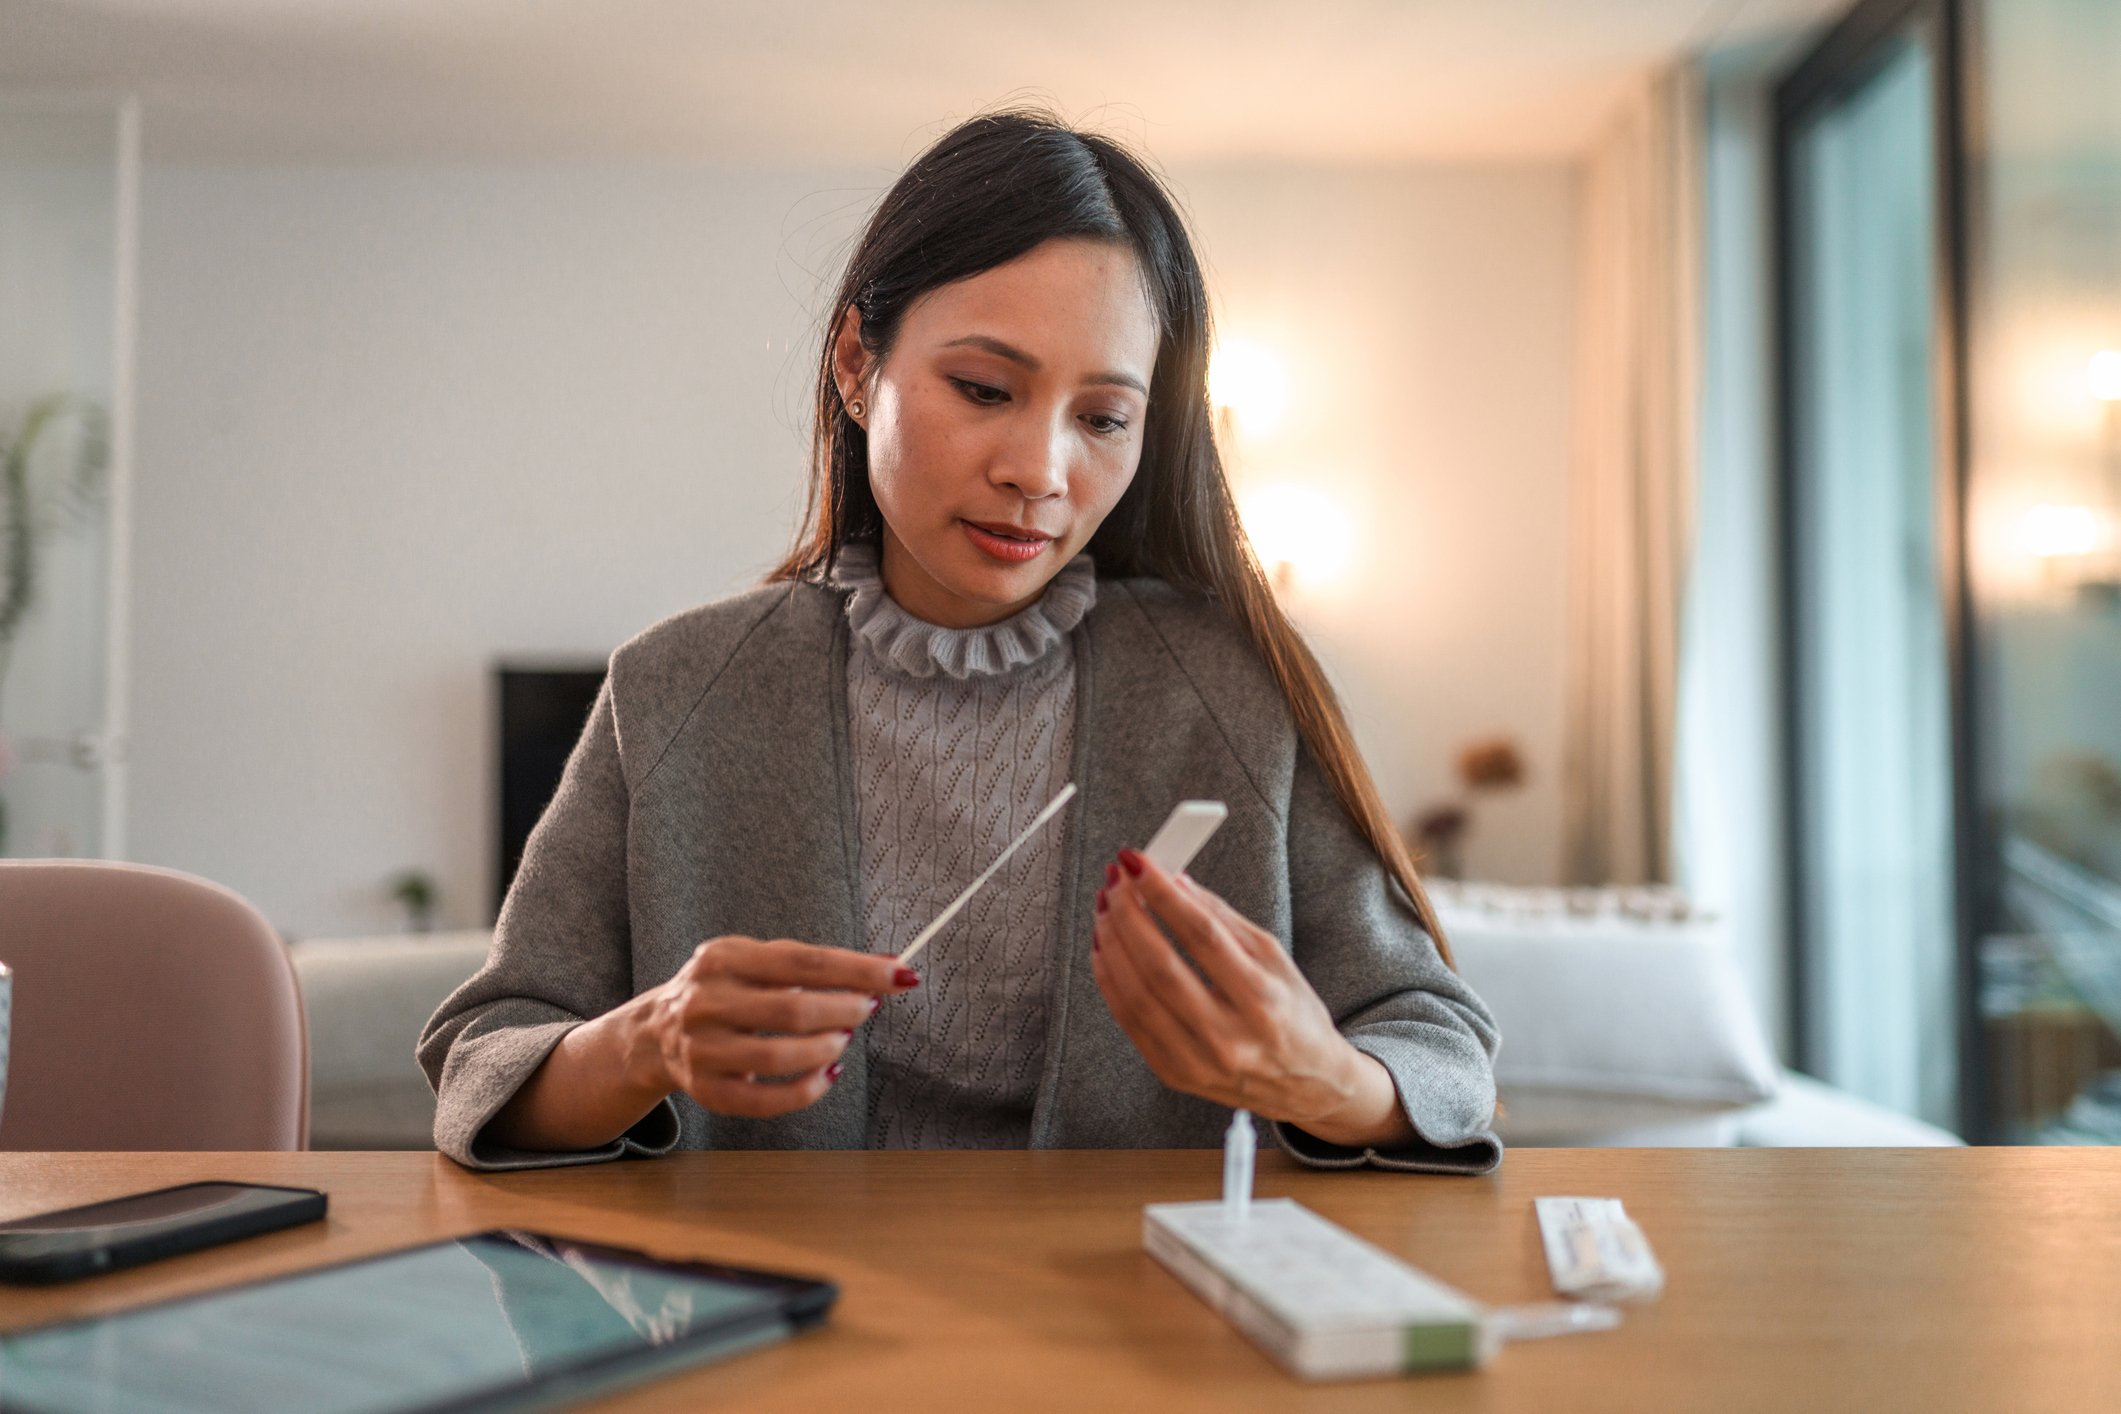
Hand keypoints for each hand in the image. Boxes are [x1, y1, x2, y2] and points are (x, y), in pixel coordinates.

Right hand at [631, 936, 917, 1119]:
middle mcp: (707, 1001)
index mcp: (723, 957)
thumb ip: (816, 964)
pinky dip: (807, 1090)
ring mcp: (702, 1049)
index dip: (856, 969)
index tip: (900, 974)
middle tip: (867, 1009)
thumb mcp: (757, 962)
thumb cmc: (727, 991)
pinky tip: (827, 1074)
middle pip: (792, 1009)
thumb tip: (888, 964)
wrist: (654, 1034)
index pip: (802, 961)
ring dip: (826, 1049)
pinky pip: (765, 1101)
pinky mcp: (706, 1091)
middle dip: (844, 1010)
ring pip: (778, 1056)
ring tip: (842, 1040)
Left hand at [1091, 849, 1411, 1145]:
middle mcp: (1230, 1036)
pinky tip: (1106, 948)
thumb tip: (1174, 880)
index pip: (1202, 936)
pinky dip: (1110, 980)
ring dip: (1112, 944)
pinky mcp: (1174, 1075)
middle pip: (1160, 967)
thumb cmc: (1293, 1013)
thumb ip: (1223, 919)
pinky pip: (1129, 1022)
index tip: (1137, 863)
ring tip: (1106, 908)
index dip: (1163, 894)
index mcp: (1263, 999)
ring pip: (1136, 996)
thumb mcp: (1275, 958)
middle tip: (1114, 882)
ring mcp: (1198, 1062)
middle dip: (1128, 916)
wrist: (1308, 1084)